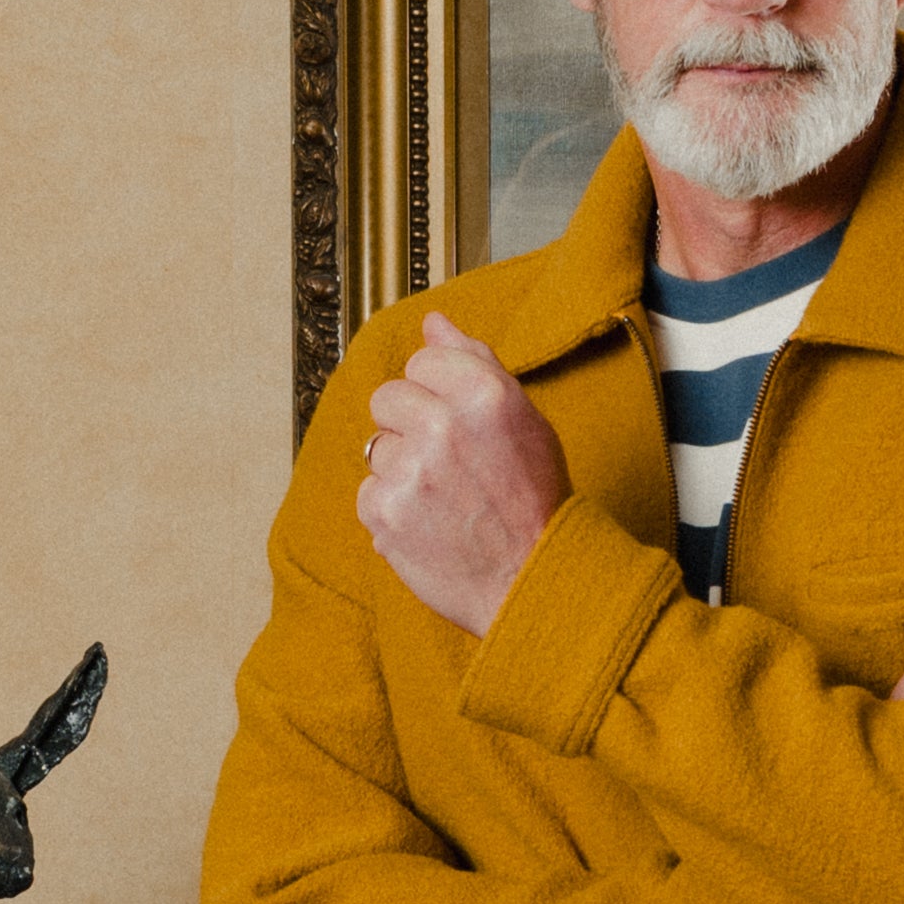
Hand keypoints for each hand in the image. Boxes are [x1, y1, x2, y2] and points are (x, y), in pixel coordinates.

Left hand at [359, 313, 569, 636]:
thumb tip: (433, 323)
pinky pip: (368, 491)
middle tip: (451, 463)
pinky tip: (430, 523)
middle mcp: (442, 424)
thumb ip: (475, 363)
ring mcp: (409, 469)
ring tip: (445, 498)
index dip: (440, 393)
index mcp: (483, 393)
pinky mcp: (383, 511)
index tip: (463, 424)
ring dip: (403, 469)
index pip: (422, 361)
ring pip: (377, 446)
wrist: (532, 580)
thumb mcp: (524, 419)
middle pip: (387, 398)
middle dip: (411, 425)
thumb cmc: (534, 498)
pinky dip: (392, 508)